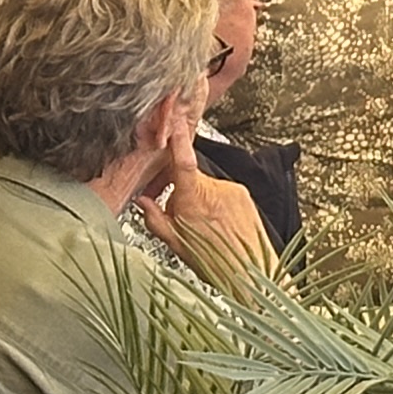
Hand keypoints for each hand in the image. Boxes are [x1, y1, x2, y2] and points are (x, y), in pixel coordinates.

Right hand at [147, 146, 269, 275]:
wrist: (249, 269)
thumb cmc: (212, 260)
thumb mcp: (174, 243)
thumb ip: (154, 219)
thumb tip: (142, 202)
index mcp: (193, 198)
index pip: (183, 161)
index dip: (178, 141)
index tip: (175, 124)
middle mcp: (216, 189)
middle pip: (190, 179)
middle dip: (180, 193)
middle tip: (180, 217)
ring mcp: (232, 191)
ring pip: (207, 188)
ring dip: (200, 201)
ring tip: (204, 228)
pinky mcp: (244, 195)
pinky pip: (223, 193)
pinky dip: (216, 205)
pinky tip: (218, 225)